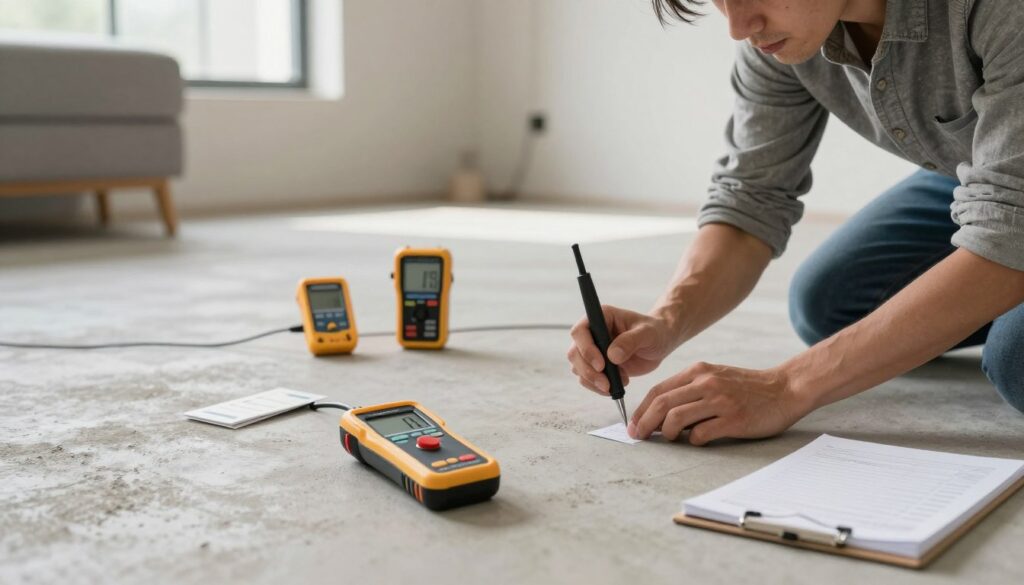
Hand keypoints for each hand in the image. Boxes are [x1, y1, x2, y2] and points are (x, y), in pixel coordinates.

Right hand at [567, 305, 678, 395]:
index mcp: (601, 317)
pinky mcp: (596, 365)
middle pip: (575, 353)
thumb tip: (612, 356)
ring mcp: (592, 349)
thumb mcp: (647, 333)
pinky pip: (587, 379)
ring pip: (578, 368)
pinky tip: (616, 386)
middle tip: (607, 384)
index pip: (580, 331)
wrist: (659, 343)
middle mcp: (592, 332)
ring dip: (593, 381)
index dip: (586, 349)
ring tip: (619, 383)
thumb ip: (631, 341)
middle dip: (588, 371)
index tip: (601, 365)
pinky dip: (598, 387)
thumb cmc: (654, 332)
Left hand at [628, 361, 810, 444]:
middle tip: (638, 436)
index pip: (658, 390)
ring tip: (670, 439)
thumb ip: (689, 390)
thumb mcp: (714, 378)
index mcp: (698, 372)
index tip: (633, 425)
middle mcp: (706, 383)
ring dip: (667, 433)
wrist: (785, 388)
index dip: (641, 410)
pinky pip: (701, 433)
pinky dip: (693, 440)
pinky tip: (697, 441)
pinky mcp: (733, 419)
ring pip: (676, 418)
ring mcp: (720, 401)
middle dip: (644, 423)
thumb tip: (660, 415)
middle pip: (662, 404)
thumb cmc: (746, 387)